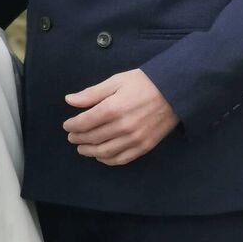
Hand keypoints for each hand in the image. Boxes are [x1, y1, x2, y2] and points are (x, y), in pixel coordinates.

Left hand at [63, 69, 178, 165]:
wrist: (175, 91)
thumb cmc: (144, 82)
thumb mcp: (116, 81)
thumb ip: (92, 93)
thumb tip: (69, 100)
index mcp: (113, 108)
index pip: (85, 122)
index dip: (73, 125)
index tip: (67, 125)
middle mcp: (122, 127)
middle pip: (93, 138)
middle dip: (78, 138)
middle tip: (71, 137)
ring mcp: (134, 139)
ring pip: (105, 152)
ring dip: (89, 151)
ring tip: (82, 148)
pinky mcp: (144, 147)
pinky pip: (122, 159)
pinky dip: (108, 160)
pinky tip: (100, 156)